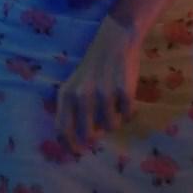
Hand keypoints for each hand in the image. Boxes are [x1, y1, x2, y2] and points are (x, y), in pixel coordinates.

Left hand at [56, 17, 141, 152]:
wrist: (115, 40)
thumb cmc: (93, 67)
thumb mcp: (75, 85)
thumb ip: (72, 109)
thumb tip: (80, 141)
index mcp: (66, 95)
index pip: (62, 130)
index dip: (70, 146)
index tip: (79, 152)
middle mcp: (82, 96)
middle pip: (88, 135)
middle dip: (97, 138)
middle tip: (102, 130)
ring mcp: (103, 93)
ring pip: (111, 127)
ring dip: (116, 122)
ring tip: (116, 107)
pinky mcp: (124, 90)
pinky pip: (128, 115)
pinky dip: (129, 113)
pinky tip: (127, 100)